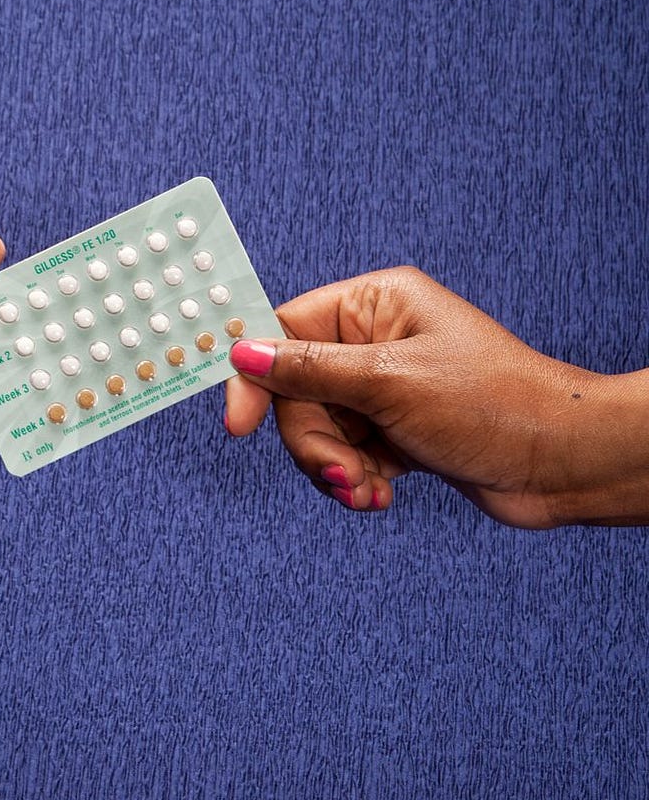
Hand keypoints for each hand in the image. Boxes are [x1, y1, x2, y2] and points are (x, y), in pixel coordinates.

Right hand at [225, 265, 648, 527]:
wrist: (560, 463)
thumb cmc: (491, 404)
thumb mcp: (389, 383)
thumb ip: (310, 370)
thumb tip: (242, 351)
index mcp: (375, 303)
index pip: (285, 328)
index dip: (256, 377)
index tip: (238, 425)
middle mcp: (376, 340)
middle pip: (297, 394)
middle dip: (314, 443)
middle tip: (342, 473)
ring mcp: (386, 388)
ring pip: (319, 433)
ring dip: (336, 470)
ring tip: (370, 492)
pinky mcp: (396, 432)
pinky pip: (346, 456)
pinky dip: (355, 481)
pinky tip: (382, 497)